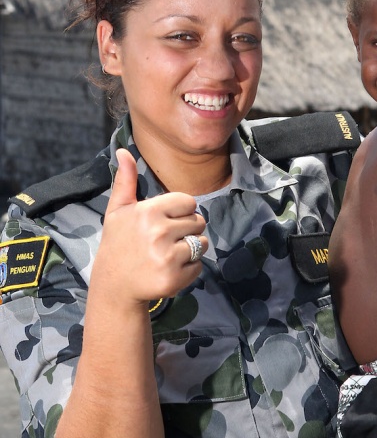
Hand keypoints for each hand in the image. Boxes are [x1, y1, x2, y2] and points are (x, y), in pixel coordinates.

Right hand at [93, 148, 207, 304]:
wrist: (114, 287)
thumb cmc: (118, 244)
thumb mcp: (117, 211)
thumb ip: (125, 180)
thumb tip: (123, 150)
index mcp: (148, 211)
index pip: (189, 202)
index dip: (181, 212)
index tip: (165, 222)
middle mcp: (159, 232)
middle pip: (199, 222)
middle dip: (187, 230)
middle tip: (166, 241)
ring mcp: (167, 257)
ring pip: (202, 243)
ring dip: (191, 249)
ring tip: (169, 254)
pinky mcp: (174, 278)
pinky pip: (199, 266)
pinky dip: (189, 270)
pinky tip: (169, 270)